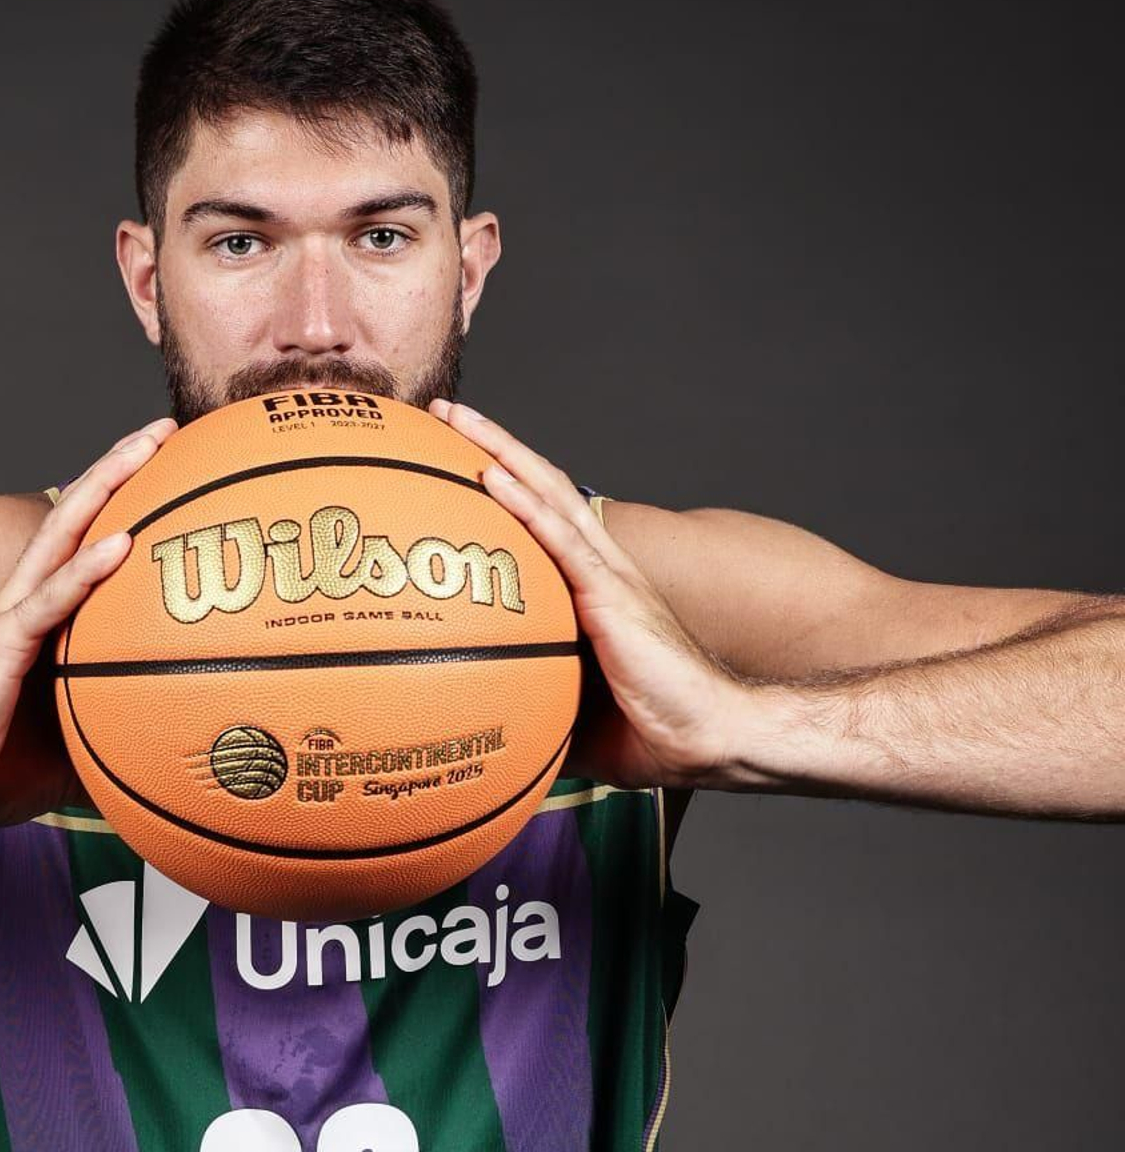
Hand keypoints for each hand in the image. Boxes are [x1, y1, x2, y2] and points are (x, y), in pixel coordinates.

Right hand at [0, 417, 175, 829]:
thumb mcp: (67, 756)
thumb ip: (109, 741)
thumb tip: (163, 760)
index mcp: (38, 627)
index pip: (83, 552)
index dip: (121, 510)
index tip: (169, 478)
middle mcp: (23, 608)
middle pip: (77, 521)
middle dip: (120, 470)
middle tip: (165, 431)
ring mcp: (9, 622)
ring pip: (63, 539)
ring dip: (106, 489)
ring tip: (147, 448)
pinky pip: (48, 603)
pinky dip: (85, 572)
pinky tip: (119, 545)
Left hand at [430, 398, 741, 788]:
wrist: (707, 737)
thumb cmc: (652, 730)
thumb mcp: (575, 716)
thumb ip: (534, 706)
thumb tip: (484, 728)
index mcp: (598, 589)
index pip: (547, 519)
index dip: (508, 483)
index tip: (458, 457)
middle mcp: (604, 569)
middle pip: (543, 488)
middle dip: (494, 444)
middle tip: (445, 413)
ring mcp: (610, 578)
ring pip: (549, 497)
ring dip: (501, 453)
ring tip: (456, 419)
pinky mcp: (613, 599)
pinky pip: (561, 543)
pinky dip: (525, 506)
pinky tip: (492, 477)